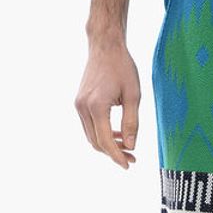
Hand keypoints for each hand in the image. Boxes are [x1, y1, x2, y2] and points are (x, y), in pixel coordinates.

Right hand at [74, 38, 140, 168]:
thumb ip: (132, 123)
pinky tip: (117, 135)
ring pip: (91, 137)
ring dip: (107, 145)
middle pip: (96, 143)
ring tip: (127, 148)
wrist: (105, 47)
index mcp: (96, 106)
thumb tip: (131, 146)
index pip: (105, 141)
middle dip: (114, 153)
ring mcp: (78, 105)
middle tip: (132, 158)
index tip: (128, 165)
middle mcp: (83, 107)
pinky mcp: (79, 103)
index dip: (117, 156)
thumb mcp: (134, 95)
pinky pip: (89, 127)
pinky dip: (101, 135)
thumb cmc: (122, 67)